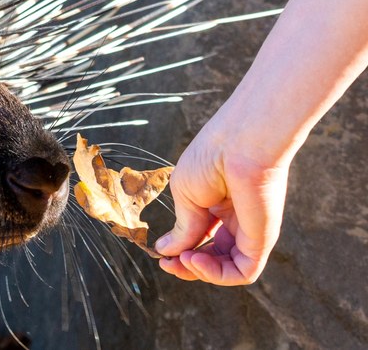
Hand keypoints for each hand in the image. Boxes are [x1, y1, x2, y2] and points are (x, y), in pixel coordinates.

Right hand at [155, 114, 289, 284]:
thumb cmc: (211, 158)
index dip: (179, 251)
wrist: (238, 144)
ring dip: (200, 272)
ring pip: (227, 270)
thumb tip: (165, 251)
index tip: (160, 255)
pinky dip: (217, 275)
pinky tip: (194, 260)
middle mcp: (236, 222)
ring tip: (183, 261)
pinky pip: (243, 272)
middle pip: (213, 259)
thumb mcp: (185, 195)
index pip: (200, 241)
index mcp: (217, 207)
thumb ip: (183, 228)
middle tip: (168, 264)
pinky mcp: (260, 240)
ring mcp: (249, 232)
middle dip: (188, 267)